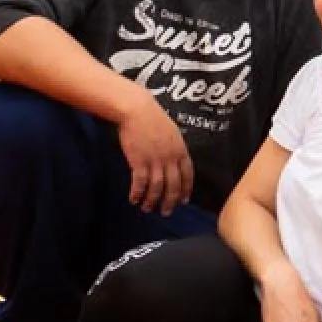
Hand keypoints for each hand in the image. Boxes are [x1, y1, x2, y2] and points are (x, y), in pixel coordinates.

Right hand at [116, 90, 193, 214]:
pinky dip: (137, 193)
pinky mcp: (139, 162)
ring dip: (152, 200)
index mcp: (181, 150)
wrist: (137, 110)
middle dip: (170, 201)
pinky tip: (134, 200)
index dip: (186, 189)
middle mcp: (170, 158)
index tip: (184, 201)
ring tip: (147, 208)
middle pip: (174, 185)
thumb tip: (174, 159)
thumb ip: (174, 147)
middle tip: (166, 212)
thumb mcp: (171, 132)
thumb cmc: (152, 117)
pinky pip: (140, 183)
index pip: (188, 175)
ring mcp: (155, 161)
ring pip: (157, 188)